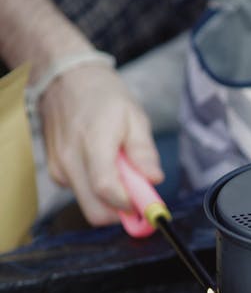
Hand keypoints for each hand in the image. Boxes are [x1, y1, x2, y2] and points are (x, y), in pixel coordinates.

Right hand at [39, 63, 163, 224]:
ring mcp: (59, 168)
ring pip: (89, 205)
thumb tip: (153, 179)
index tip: (147, 203)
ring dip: (109, 198)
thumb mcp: (134, 116)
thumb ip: (143, 151)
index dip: (131, 204)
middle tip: (137, 193)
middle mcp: (70, 160)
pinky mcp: (56, 172)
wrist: (66, 80)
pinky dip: (96, 188)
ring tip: (119, 167)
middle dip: (121, 211)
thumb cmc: (103, 96)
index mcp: (93, 142)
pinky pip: (81, 193)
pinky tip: (102, 164)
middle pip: (95, 212)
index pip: (107, 189)